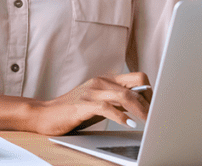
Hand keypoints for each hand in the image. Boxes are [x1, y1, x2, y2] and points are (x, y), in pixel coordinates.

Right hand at [28, 72, 150, 135]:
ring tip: (148, 122)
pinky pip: (106, 108)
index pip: (138, 77)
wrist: (45, 114)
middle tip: (156, 119)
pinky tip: (128, 124)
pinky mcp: (83, 104)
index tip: (157, 108)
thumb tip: (142, 106)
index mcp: (105, 80)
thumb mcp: (99, 103)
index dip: (151, 92)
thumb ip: (117, 101)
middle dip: (149, 104)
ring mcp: (91, 92)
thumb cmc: (73, 111)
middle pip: (135, 87)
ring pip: (124, 96)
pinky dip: (120, 116)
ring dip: (140, 110)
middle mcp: (100, 82)